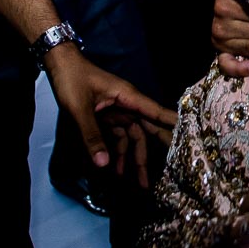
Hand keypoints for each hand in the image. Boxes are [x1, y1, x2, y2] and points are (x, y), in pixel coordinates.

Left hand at [44, 46, 176, 187]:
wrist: (59, 64)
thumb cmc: (72, 80)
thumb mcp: (79, 109)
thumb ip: (92, 136)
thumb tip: (104, 164)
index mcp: (128, 97)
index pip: (156, 112)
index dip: (172, 125)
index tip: (189, 137)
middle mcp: (127, 104)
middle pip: (147, 129)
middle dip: (155, 151)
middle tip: (170, 172)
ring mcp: (118, 111)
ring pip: (133, 137)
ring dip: (134, 158)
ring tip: (139, 183)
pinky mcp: (107, 116)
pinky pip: (118, 137)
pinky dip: (118, 152)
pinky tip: (117, 169)